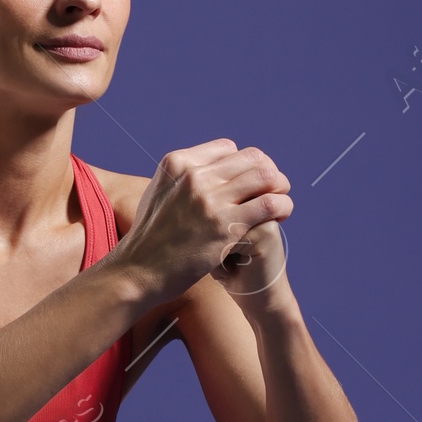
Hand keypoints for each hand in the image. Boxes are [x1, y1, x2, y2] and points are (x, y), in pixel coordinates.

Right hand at [114, 139, 293, 305]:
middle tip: (275, 189)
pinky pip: (269, 204)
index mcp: (178, 163)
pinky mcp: (225, 226)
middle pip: (251, 158)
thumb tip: (208, 169)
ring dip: (280, 187)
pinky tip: (282, 215)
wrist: (138, 272)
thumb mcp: (158, 194)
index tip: (249, 182)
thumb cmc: (149, 239)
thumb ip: (181, 178)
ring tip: (281, 204)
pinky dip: (283, 206)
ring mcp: (210, 200)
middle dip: (268, 172)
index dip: (243, 164)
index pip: (228, 148)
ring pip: (266, 177)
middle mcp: (194, 176)